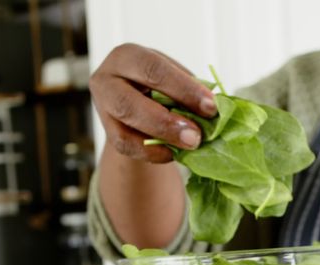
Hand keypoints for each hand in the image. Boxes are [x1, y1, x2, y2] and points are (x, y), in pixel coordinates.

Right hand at [90, 44, 216, 162]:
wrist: (137, 104)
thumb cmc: (160, 85)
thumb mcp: (173, 79)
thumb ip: (189, 91)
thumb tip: (216, 112)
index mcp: (129, 56)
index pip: (154, 70)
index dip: (183, 89)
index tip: (211, 107)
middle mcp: (108, 78)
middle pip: (131, 101)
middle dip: (167, 121)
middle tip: (196, 136)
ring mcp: (102, 106)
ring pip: (126, 126)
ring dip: (160, 137)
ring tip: (189, 144)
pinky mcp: (106, 131)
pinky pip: (126, 145)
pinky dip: (152, 152)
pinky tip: (172, 153)